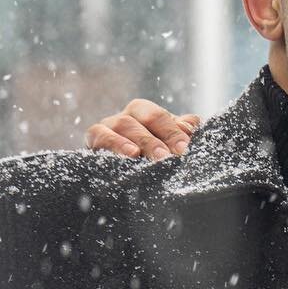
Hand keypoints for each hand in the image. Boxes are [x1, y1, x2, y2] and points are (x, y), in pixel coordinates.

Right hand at [84, 99, 199, 160]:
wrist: (123, 176)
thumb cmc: (153, 156)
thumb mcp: (169, 143)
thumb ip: (183, 132)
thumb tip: (192, 125)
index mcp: (147, 112)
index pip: (161, 117)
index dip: (173, 132)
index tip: (184, 149)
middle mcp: (128, 116)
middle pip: (142, 118)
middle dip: (155, 138)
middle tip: (165, 157)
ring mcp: (108, 126)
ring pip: (122, 125)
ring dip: (135, 140)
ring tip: (141, 155)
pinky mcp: (93, 140)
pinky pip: (99, 137)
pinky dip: (112, 144)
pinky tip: (126, 155)